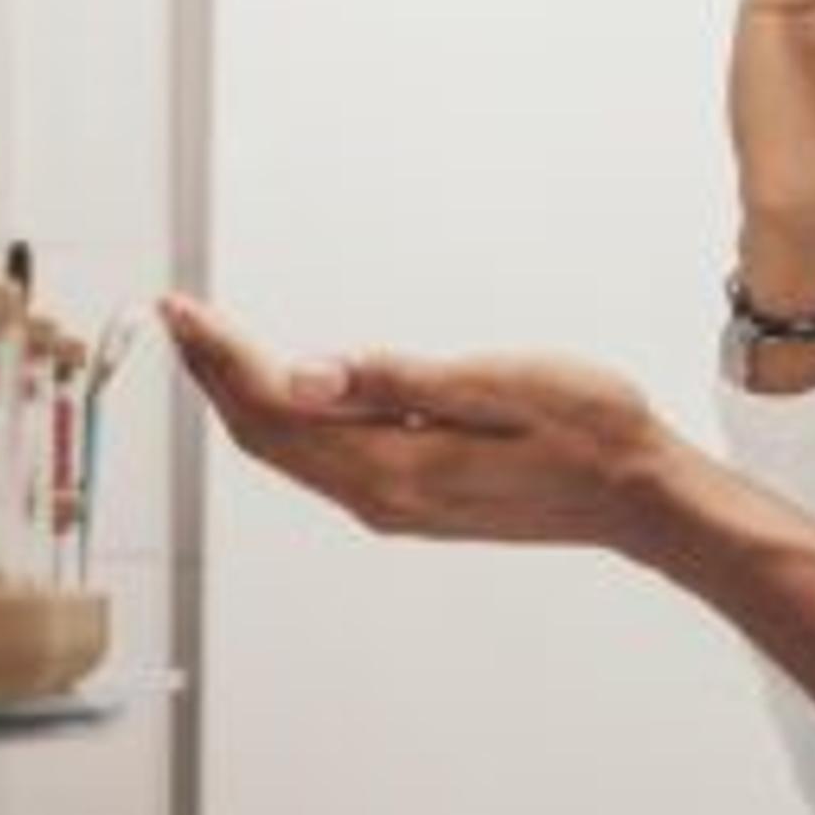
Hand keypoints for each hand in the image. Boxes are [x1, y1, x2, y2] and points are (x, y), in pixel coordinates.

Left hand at [162, 295, 676, 553]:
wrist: (640, 498)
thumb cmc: (588, 432)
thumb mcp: (497, 385)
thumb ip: (394, 380)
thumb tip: (302, 373)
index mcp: (393, 466)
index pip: (274, 410)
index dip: (219, 358)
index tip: (181, 310)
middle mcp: (379, 496)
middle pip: (266, 436)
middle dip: (214, 373)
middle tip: (174, 316)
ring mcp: (394, 504)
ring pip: (289, 451)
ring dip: (243, 396)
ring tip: (209, 344)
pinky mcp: (411, 499)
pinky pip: (321, 459)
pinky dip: (284, 418)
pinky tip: (283, 387)